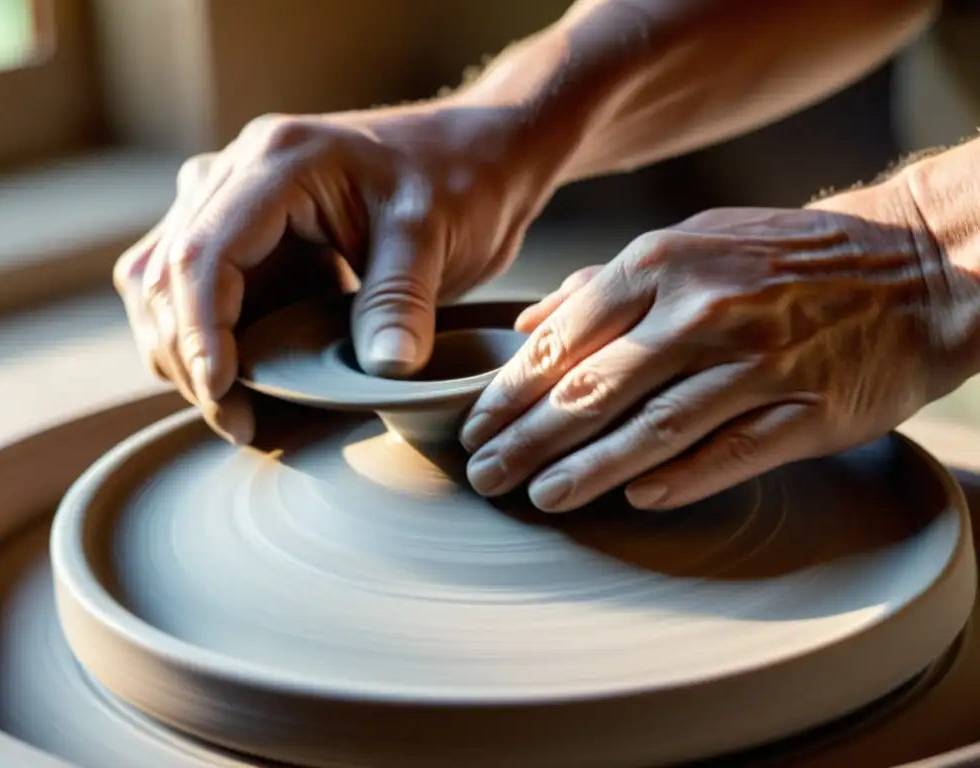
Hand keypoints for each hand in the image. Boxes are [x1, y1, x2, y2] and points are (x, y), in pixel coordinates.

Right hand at [113, 101, 553, 442]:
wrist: (471, 158)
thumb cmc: (458, 181)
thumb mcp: (434, 235)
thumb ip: (401, 300)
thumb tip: (384, 371)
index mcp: (277, 163)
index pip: (204, 253)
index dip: (199, 332)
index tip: (224, 394)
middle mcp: (235, 175)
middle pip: (164, 274)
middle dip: (187, 356)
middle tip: (241, 422)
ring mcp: (231, 202)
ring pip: (160, 285)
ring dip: (183, 352)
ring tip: (240, 410)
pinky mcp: (242, 235)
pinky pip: (190, 292)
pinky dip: (203, 341)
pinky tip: (243, 382)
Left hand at [460, 177, 969, 511]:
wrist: (912, 266)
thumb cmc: (781, 257)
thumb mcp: (689, 241)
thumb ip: (602, 286)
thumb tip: (526, 324)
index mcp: (662, 263)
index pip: (563, 341)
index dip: (509, 393)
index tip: (474, 428)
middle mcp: (702, 310)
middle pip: (593, 392)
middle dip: (527, 441)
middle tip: (484, 477)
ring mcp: (757, 361)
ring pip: (653, 429)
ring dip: (589, 471)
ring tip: (541, 498)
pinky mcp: (807, 409)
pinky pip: (731, 453)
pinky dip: (681, 479)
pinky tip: (637, 500)